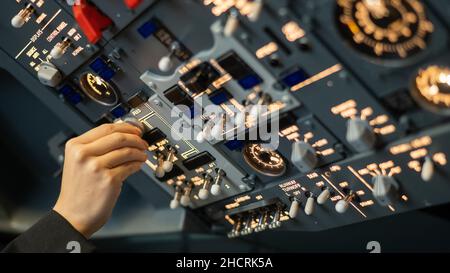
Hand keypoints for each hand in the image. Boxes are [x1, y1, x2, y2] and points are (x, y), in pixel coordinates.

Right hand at [53, 123, 148, 237]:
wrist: (72, 216)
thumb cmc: (77, 191)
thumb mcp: (78, 162)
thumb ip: (95, 148)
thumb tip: (123, 136)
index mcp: (75, 146)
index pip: (106, 128)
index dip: (125, 127)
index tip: (135, 130)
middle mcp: (84, 155)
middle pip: (118, 137)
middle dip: (136, 138)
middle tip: (143, 142)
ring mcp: (96, 167)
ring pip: (127, 151)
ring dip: (139, 152)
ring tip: (142, 155)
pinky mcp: (109, 180)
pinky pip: (130, 166)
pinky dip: (137, 164)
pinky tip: (137, 165)